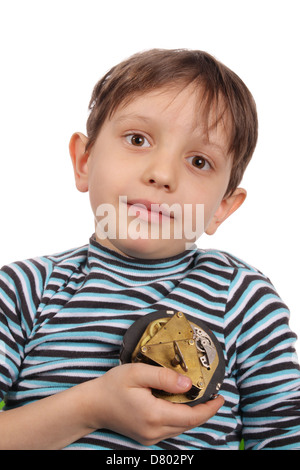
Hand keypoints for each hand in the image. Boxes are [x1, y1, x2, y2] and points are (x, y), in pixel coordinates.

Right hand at [84, 363, 223, 445]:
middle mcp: (154, 431)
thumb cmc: (112, 386)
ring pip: (181, 428)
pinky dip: (181, 418)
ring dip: (193, 415)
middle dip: (205, 411)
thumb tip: (188, 384)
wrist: (91, 406)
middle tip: (215, 395)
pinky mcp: (146, 437)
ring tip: (202, 398)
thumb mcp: (137, 373)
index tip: (221, 397)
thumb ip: (164, 377)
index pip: (191, 416)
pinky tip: (181, 405)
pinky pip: (171, 429)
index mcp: (154, 415)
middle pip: (189, 424)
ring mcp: (150, 437)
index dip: (209, 408)